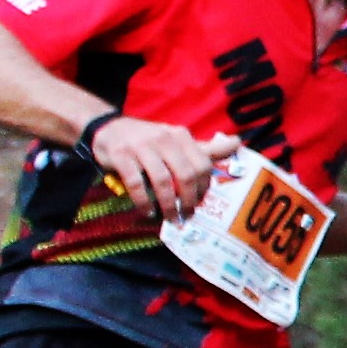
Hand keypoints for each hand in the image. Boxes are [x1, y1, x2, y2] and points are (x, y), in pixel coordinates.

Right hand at [90, 118, 240, 220]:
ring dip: (168, 204)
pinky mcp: (121, 155)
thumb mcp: (177, 140)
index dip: (204, 188)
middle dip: (189, 199)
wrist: (108, 129)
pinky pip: (137, 183)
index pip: (203, 164)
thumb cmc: (148, 140)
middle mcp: (164, 138)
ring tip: (170, 217)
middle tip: (187, 215)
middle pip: (186, 174)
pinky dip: (144, 201)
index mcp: (181, 136)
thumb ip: (205, 148)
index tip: (200, 202)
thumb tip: (238, 142)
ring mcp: (141, 146)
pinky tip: (148, 211)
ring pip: (162, 180)